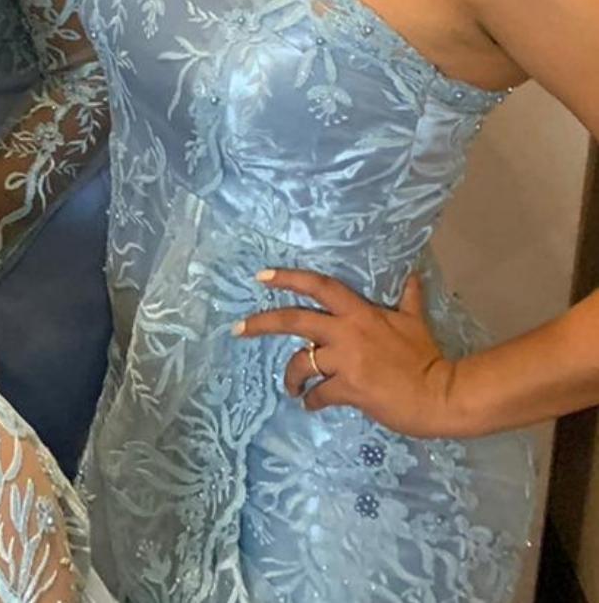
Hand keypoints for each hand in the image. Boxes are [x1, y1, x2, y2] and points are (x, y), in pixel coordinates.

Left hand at [238, 270, 468, 437]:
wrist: (443, 394)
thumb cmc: (429, 357)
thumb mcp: (416, 323)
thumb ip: (408, 299)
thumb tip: (413, 276)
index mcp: (361, 313)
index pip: (320, 287)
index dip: (289, 279)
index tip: (262, 276)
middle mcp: (347, 332)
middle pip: (293, 320)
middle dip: (261, 324)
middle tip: (238, 329)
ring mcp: (346, 361)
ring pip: (300, 363)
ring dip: (291, 377)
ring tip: (291, 387)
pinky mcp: (349, 389)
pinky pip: (317, 394)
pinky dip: (311, 400)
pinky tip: (311, 404)